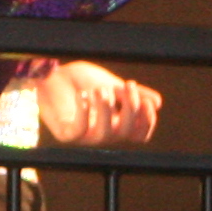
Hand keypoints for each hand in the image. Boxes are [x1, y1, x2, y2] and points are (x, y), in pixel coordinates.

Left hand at [36, 59, 160, 147]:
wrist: (53, 74)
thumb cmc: (81, 80)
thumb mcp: (112, 84)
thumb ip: (132, 95)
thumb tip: (158, 103)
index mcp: (116, 124)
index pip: (139, 135)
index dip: (146, 121)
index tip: (147, 100)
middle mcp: (102, 133)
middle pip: (125, 133)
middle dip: (130, 109)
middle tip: (125, 85)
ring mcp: (84, 136)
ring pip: (103, 135)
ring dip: (105, 110)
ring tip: (99, 90)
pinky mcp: (65, 133)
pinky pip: (78, 131)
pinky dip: (83, 113)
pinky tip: (82, 96)